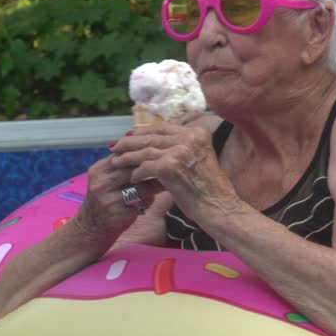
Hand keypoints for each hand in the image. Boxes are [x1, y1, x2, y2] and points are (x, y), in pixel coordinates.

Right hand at [73, 155, 159, 242]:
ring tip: (164, 185)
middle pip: (133, 169)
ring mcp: (107, 198)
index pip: (125, 154)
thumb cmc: (107, 198)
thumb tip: (151, 153)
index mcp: (99, 169)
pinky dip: (148, 201)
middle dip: (152, 169)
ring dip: (154, 186)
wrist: (91, 227)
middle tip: (168, 169)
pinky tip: (150, 201)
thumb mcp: (108, 179)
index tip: (160, 155)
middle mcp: (100, 181)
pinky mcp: (115, 213)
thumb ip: (124, 166)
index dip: (144, 154)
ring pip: (139, 187)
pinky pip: (139, 204)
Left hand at [109, 123, 241, 221]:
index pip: (164, 127)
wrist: (219, 207)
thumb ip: (182, 148)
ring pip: (146, 150)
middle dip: (131, 142)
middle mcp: (190, 137)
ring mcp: (180, 150)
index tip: (130, 135)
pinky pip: (146, 166)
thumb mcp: (199, 159)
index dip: (144, 131)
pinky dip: (137, 172)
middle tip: (116, 146)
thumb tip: (156, 143)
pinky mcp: (170, 166)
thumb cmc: (209, 189)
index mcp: (198, 133)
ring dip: (128, 156)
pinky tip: (132, 178)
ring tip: (116, 161)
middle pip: (152, 137)